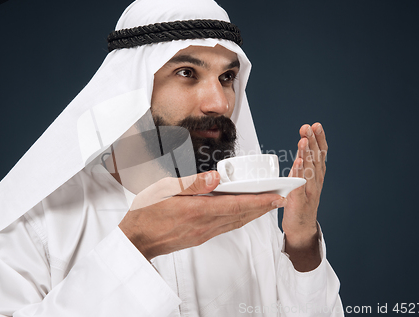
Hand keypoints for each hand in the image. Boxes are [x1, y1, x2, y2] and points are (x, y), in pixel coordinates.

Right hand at [118, 171, 284, 259]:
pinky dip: (240, 218)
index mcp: (198, 211)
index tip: (277, 197)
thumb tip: (215, 178)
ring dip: (254, 213)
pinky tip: (242, 212)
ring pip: (236, 222)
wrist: (137, 241)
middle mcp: (205, 225)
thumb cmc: (147, 213)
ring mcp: (203, 233)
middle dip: (264, 207)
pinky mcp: (200, 237)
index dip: (260, 201)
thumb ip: (191, 184)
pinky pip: (226, 227)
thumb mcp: (164, 190)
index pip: (236, 205)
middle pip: (242, 215)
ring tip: (268, 203)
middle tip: (281, 197)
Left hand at [283, 123, 327, 270]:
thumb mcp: (304, 179)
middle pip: (316, 158)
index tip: (316, 125)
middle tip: (308, 127)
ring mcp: (310, 191)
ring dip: (306, 154)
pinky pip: (300, 185)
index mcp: (317, 174)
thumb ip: (304, 164)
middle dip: (312, 141)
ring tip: (303, 140)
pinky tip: (299, 163)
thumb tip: (302, 147)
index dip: (319, 139)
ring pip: (309, 169)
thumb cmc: (301, 202)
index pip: (320, 153)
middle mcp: (316, 181)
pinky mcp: (300, 201)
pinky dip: (300, 174)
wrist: (301, 227)